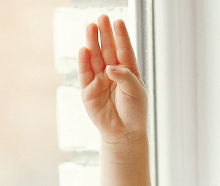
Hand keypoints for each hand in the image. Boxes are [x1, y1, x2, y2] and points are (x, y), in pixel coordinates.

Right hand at [79, 15, 146, 143]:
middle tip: (102, 18)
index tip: (118, 21)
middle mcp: (112, 74)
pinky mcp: (88, 90)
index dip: (121, 36)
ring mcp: (99, 80)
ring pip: (95, 57)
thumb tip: (109, 67)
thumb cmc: (134, 113)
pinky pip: (85, 73)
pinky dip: (84, 61)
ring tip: (91, 26)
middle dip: (105, 34)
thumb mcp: (136, 92)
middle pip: (107, 50)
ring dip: (93, 42)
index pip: (124, 50)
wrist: (124, 133)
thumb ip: (125, 77)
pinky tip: (84, 49)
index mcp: (128, 72)